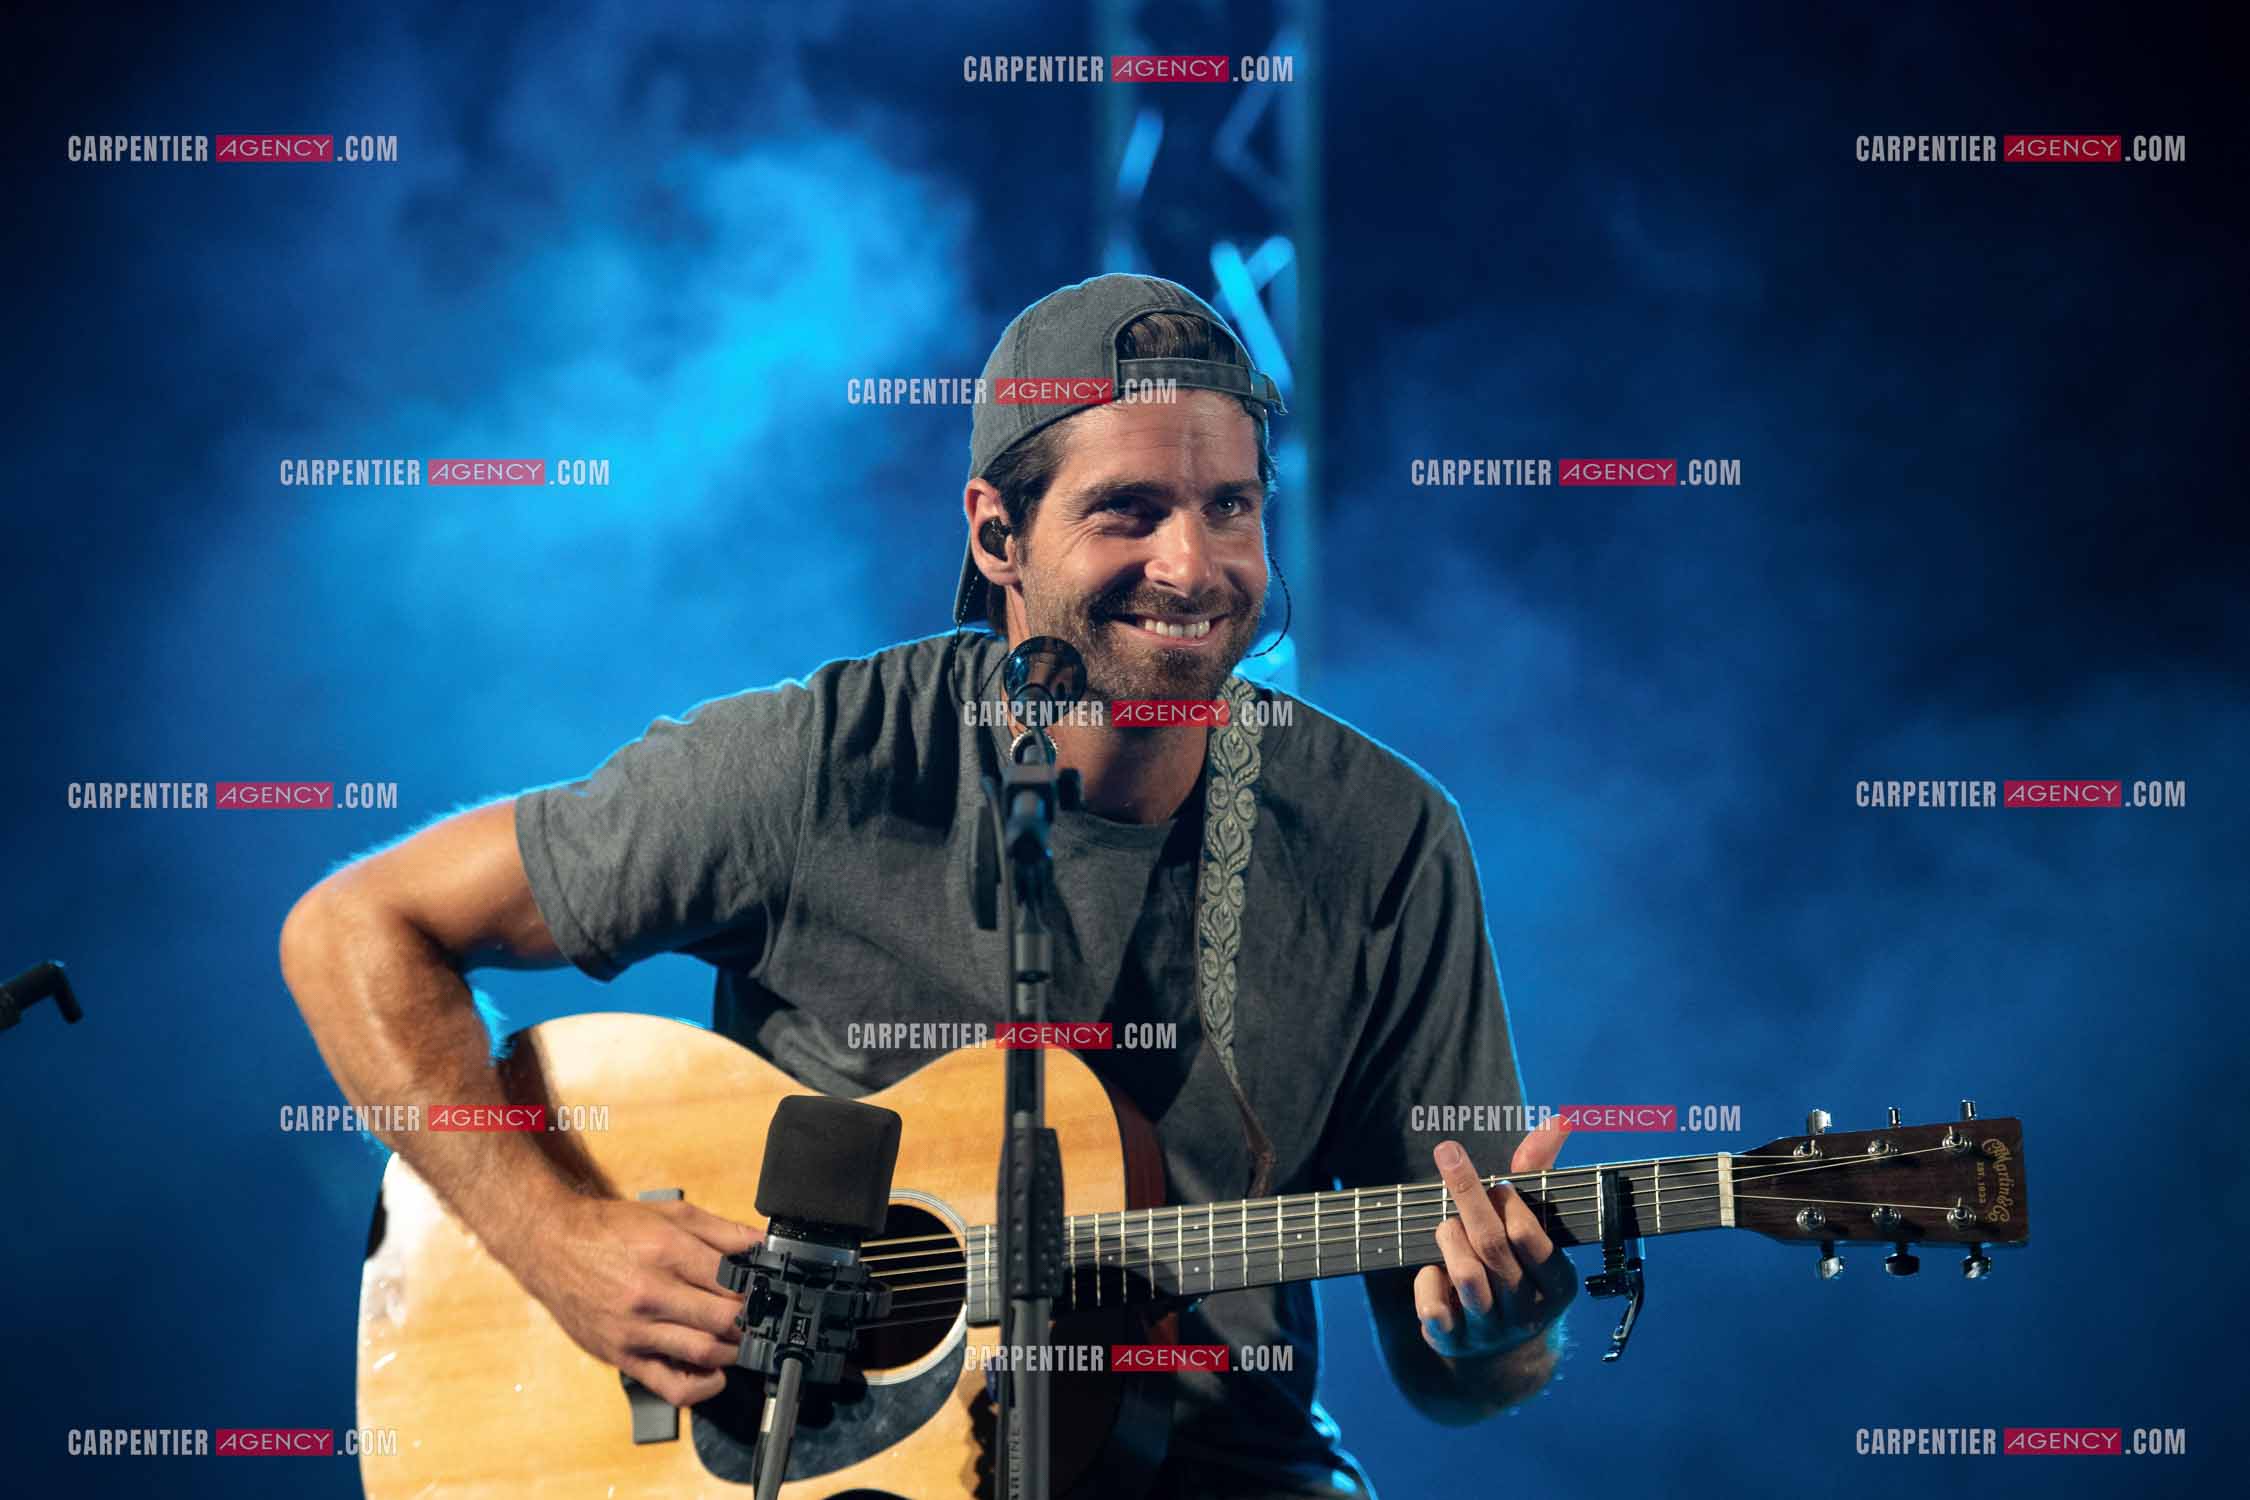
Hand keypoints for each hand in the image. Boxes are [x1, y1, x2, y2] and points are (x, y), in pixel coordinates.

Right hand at [507, 1196, 761, 1406]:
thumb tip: (761, 1244)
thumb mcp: (671, 1214)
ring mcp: (635, 1328)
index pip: (731, 1281)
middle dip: (750, 1322)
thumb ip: (721, 1230)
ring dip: (732, 1351)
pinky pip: (670, 1385)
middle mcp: (651, 1293)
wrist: (551, 1246)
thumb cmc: (610, 1230)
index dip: (756, 1289)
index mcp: (667, 1252)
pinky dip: (701, 1387)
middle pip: (724, 1320)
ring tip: (737, 1340)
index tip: (764, 1291)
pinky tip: (713, 1375)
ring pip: (704, 1352)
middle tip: (756, 1318)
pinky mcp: (621, 1355)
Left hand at [1414, 1119, 1577, 1361]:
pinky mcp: (1454, 1343)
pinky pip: (1433, 1305)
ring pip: (1465, 1274)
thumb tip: (1558, 1120)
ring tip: (1448, 1226)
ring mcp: (1491, 1332)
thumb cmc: (1516, 1266)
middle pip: (1491, 1245)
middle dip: (1467, 1194)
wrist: (1501, 1354)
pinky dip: (1427, 1280)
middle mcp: (1529, 1312)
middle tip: (1448, 1154)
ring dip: (1449, 1237)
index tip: (1497, 1184)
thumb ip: (1538, 1174)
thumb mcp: (1532, 1225)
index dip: (1508, 1202)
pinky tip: (1433, 1271)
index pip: (1530, 1235)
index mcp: (1559, 1284)